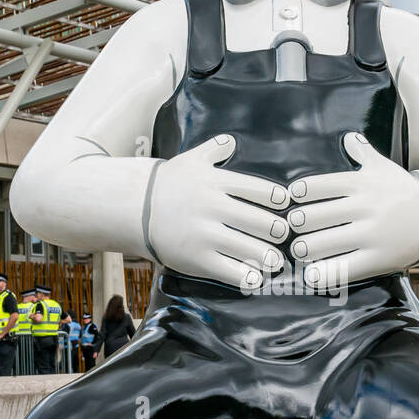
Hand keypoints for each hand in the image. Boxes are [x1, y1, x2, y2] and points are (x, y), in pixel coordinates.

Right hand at [147, 135, 290, 289]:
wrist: (135, 208)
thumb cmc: (168, 183)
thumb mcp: (190, 160)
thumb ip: (213, 149)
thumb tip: (231, 140)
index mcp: (217, 182)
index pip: (261, 190)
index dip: (279, 199)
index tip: (284, 206)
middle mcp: (213, 207)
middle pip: (262, 222)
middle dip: (278, 231)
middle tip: (283, 235)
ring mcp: (205, 234)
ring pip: (251, 249)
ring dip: (268, 257)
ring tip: (274, 260)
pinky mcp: (196, 259)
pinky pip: (231, 271)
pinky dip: (248, 277)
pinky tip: (254, 277)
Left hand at [287, 132, 418, 288]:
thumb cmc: (401, 192)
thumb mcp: (384, 169)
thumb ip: (363, 153)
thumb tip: (349, 137)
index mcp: (360, 184)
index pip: (315, 186)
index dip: (298, 195)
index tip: (294, 201)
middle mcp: (364, 207)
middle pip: (311, 218)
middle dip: (297, 226)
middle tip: (294, 230)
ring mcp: (371, 234)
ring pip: (320, 245)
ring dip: (304, 250)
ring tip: (302, 250)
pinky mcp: (378, 258)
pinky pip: (341, 269)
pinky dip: (322, 273)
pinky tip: (313, 274)